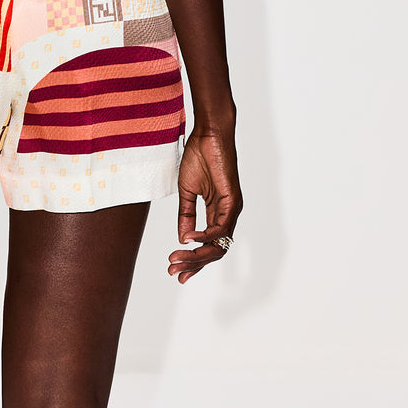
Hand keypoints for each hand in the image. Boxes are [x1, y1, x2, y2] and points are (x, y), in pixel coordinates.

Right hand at [169, 122, 242, 282]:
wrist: (208, 135)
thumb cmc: (199, 158)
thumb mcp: (187, 192)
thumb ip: (186, 215)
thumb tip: (183, 239)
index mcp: (217, 213)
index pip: (209, 246)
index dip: (194, 261)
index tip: (176, 271)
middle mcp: (227, 215)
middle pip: (215, 251)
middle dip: (194, 264)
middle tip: (174, 272)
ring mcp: (232, 209)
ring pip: (219, 244)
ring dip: (197, 254)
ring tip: (177, 259)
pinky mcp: (233, 201)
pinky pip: (220, 227)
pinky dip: (205, 236)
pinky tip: (189, 239)